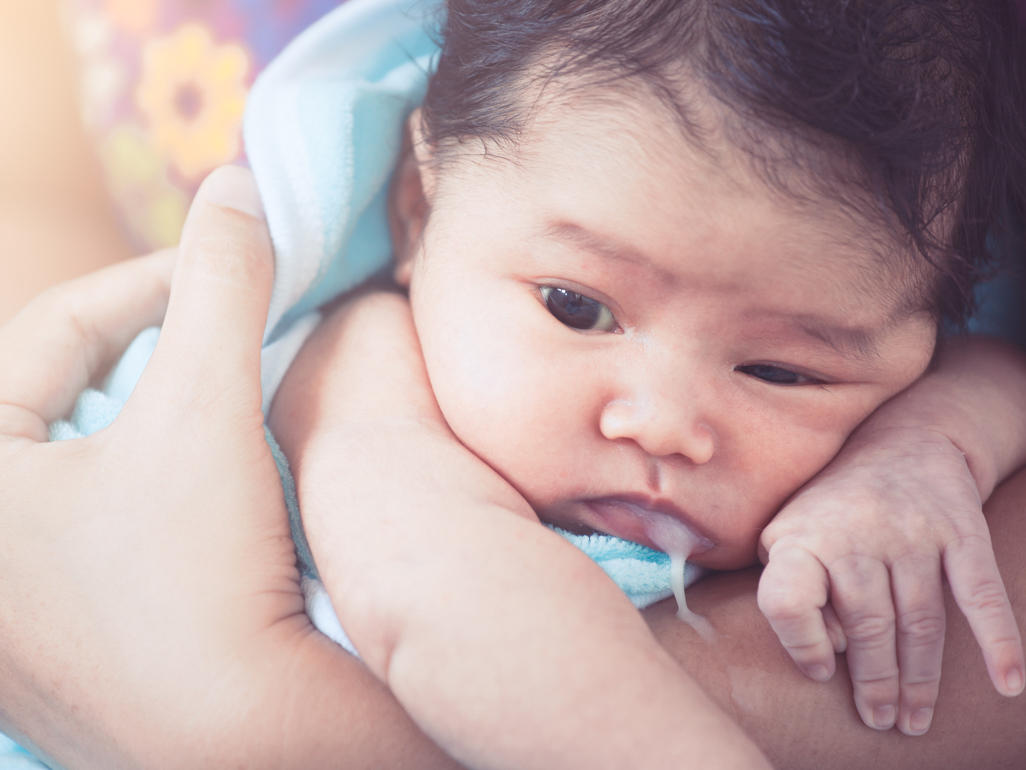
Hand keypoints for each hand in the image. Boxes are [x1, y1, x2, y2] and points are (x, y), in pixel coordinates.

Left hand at [0, 167, 455, 768]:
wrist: (244, 759)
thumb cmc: (190, 589)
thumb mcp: (202, 417)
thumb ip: (219, 289)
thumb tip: (243, 185)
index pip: (50, 332)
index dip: (150, 279)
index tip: (232, 263)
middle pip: (62, 393)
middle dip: (158, 346)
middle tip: (238, 326)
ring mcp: (19, 605)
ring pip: (92, 458)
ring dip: (167, 412)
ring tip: (237, 394)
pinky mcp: (70, 643)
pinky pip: (111, 521)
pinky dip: (168, 479)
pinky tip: (224, 483)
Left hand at [757, 424, 1023, 736]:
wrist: (901, 443)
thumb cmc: (832, 511)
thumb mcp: (789, 539)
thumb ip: (792, 592)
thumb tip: (827, 651)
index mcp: (802, 538)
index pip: (786, 600)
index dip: (801, 643)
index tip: (822, 673)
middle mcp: (854, 533)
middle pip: (868, 624)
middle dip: (876, 683)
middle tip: (881, 722)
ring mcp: (911, 532)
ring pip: (920, 621)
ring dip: (921, 678)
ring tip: (915, 719)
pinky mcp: (960, 532)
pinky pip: (980, 594)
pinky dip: (999, 642)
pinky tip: (1008, 683)